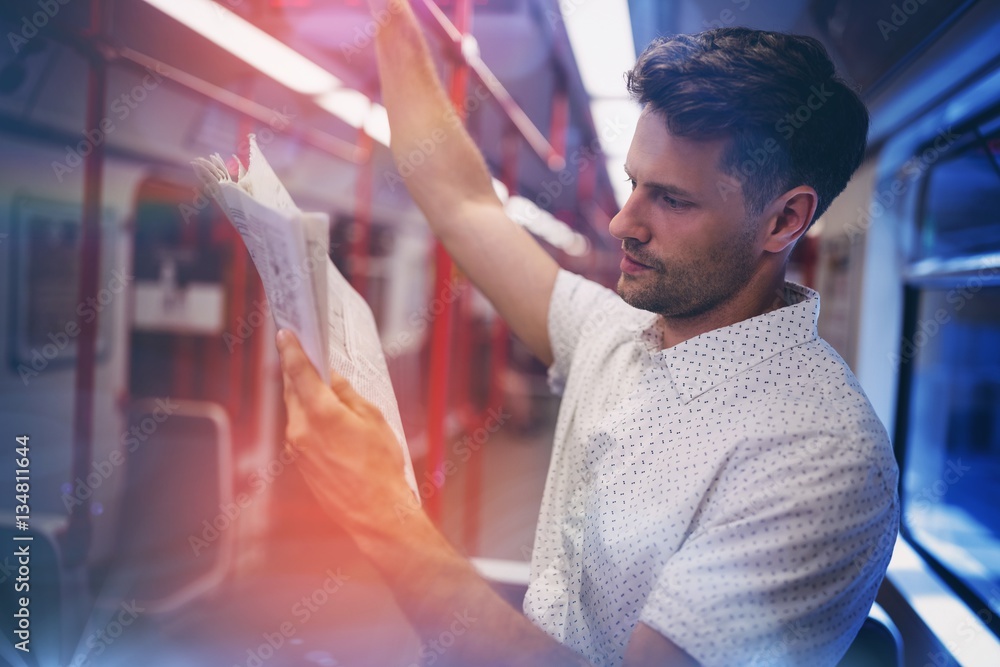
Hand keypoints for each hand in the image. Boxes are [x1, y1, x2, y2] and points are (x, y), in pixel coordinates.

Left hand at [276, 329, 414, 531]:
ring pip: (294, 411)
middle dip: (296, 371)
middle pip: (292, 390)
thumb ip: (348, 395)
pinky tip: (324, 418)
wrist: (375, 512)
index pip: (299, 372)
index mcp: (321, 413)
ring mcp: (297, 448)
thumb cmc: (381, 467)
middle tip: (303, 354)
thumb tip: (333, 380)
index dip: (291, 349)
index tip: (285, 333)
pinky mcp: (300, 463)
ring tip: (321, 387)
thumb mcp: (373, 420)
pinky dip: (307, 417)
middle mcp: (301, 430)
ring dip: (303, 396)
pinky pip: (299, 430)